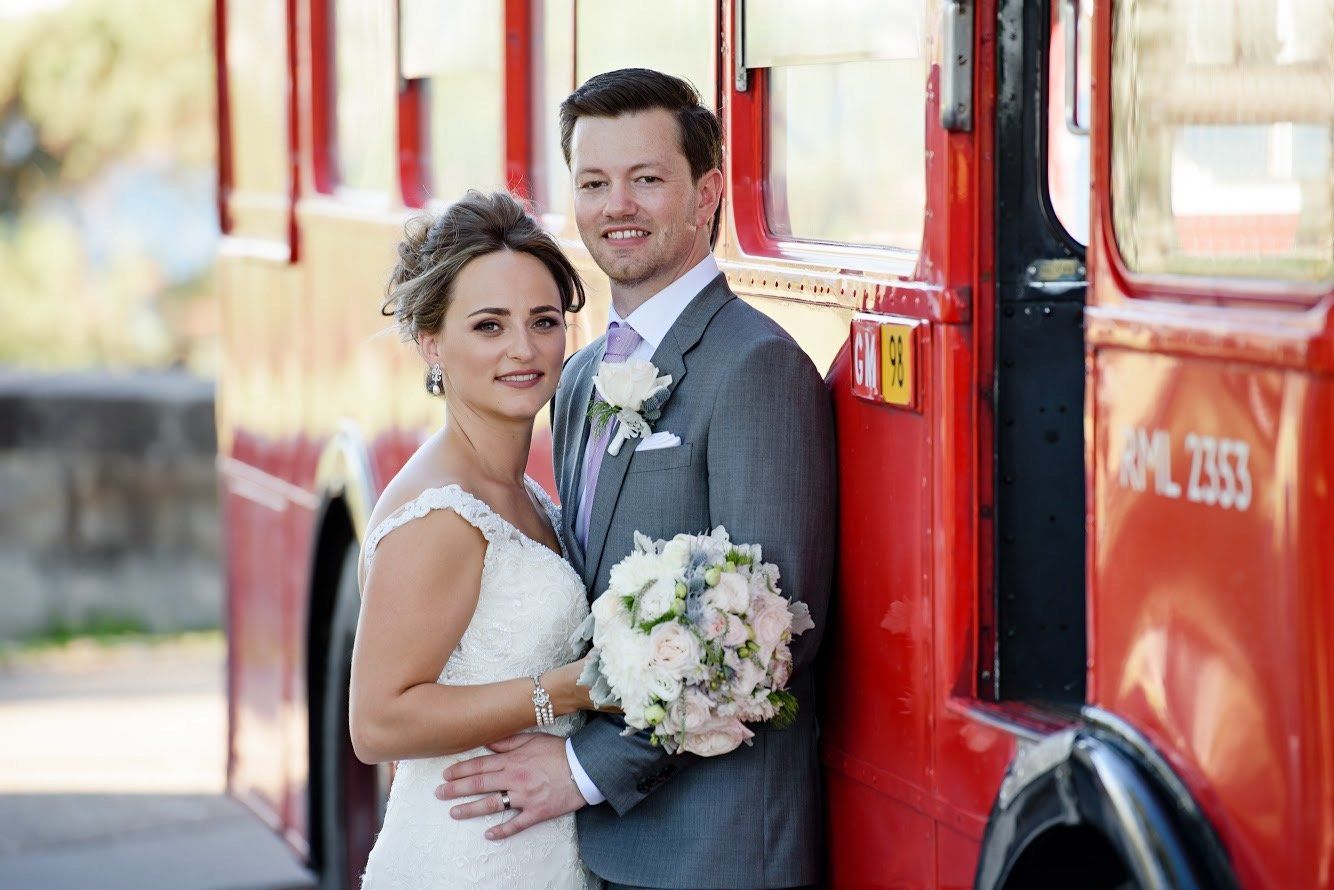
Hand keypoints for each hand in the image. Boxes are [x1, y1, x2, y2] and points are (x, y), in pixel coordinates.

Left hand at [434, 732, 586, 839]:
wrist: (584, 768)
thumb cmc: (559, 751)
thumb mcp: (532, 738)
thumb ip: (507, 741)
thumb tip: (486, 742)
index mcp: (512, 760)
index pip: (480, 765)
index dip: (461, 770)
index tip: (445, 775)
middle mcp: (514, 778)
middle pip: (480, 784)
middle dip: (456, 789)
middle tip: (439, 794)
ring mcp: (524, 797)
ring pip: (492, 804)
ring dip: (471, 809)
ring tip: (453, 813)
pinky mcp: (536, 812)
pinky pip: (517, 824)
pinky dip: (502, 831)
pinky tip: (489, 835)